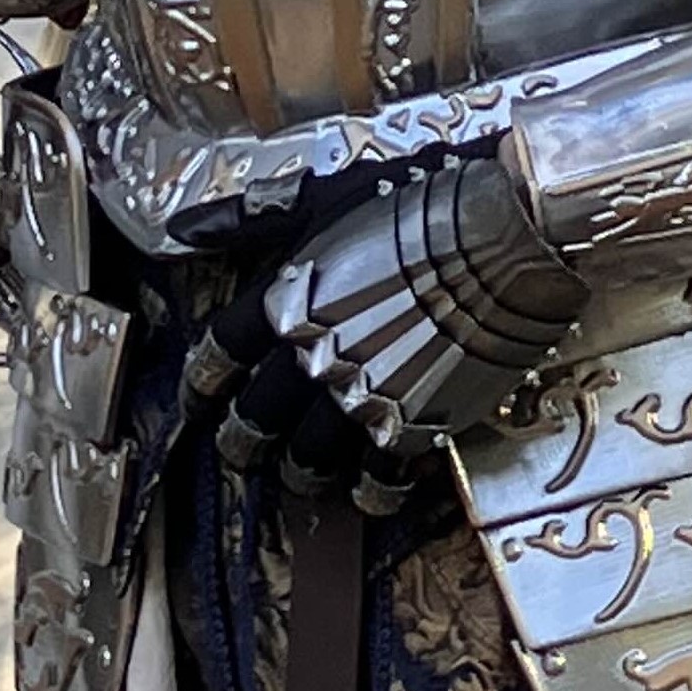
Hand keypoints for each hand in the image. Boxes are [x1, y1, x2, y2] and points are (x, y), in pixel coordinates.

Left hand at [188, 152, 582, 502]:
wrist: (504, 233)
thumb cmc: (417, 204)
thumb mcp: (323, 198)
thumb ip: (250, 218)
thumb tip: (188, 227)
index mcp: (285, 301)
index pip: (221, 354)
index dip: (204, 382)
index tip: (200, 396)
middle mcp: (313, 356)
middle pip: (255, 419)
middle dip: (243, 441)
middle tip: (243, 449)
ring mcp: (362, 395)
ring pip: (308, 458)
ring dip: (299, 470)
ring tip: (303, 472)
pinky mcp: (414, 424)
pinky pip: (377, 477)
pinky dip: (368, 492)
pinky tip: (368, 491)